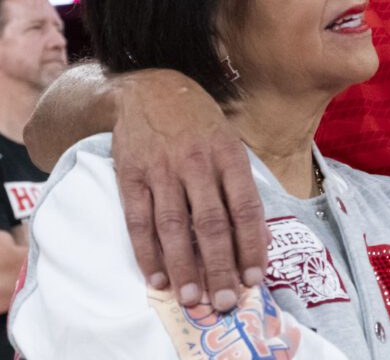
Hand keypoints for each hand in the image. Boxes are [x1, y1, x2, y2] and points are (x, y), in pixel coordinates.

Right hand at [108, 70, 267, 312]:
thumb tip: (259, 238)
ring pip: (173, 227)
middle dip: (219, 267)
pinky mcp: (130, 175)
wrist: (149, 87)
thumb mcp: (230, 143)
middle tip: (224, 301)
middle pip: (210, 223)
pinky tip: (157, 278)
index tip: (254, 278)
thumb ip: (243, 188)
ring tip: (192, 298)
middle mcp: (195, 162)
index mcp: (227, 153)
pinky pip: (138, 221)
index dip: (250, 246)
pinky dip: (147, 253)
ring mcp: (160, 169)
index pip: (244, 207)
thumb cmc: (198, 121)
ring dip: (183, 267)